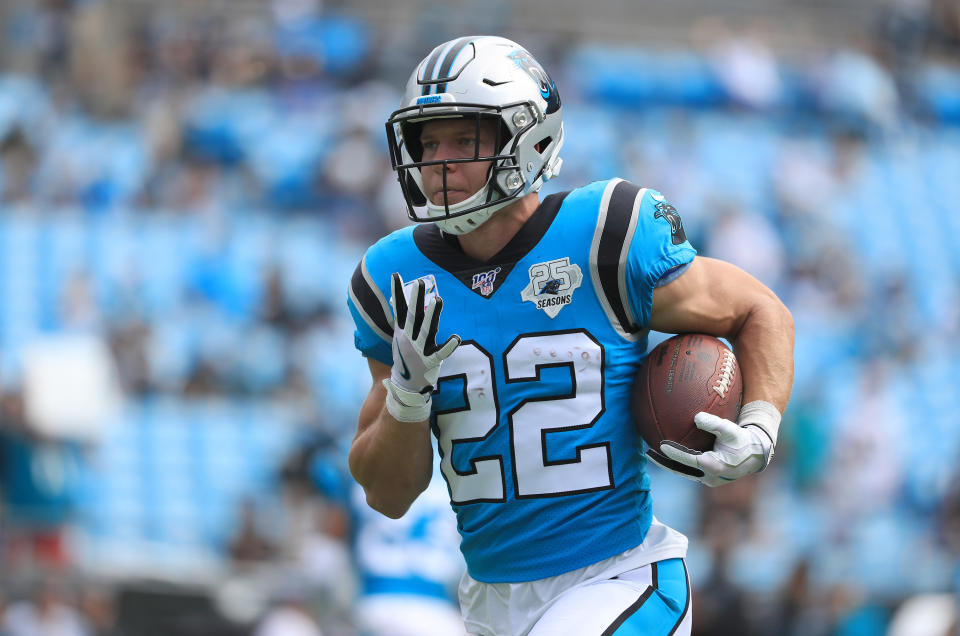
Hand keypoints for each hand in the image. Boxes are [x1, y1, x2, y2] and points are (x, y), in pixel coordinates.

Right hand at [383, 272, 459, 421]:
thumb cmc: (404, 360)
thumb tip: (392, 305)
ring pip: (427, 329)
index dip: (397, 291)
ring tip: (438, 300)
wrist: (404, 387)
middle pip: (414, 315)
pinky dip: (448, 346)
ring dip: (433, 315)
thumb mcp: (398, 339)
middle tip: (420, 281)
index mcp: (402, 332)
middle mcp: (409, 338)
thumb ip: (400, 321)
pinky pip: (441, 352)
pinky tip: (456, 338)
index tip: (396, 274)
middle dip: (417, 298)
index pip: (398, 308)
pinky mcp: (431, 361)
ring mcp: (420, 350)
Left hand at [646, 401, 780, 486]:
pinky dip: (678, 463)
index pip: (689, 460)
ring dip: (668, 464)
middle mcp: (710, 476)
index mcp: (715, 465)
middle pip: (681, 470)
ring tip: (652, 454)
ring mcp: (708, 479)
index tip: (660, 445)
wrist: (755, 456)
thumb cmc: (742, 440)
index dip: (674, 453)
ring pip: (684, 472)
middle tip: (648, 453)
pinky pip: (689, 471)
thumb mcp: (730, 429)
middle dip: (664, 463)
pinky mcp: (708, 479)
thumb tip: (696, 417)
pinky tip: (667, 454)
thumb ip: (714, 423)